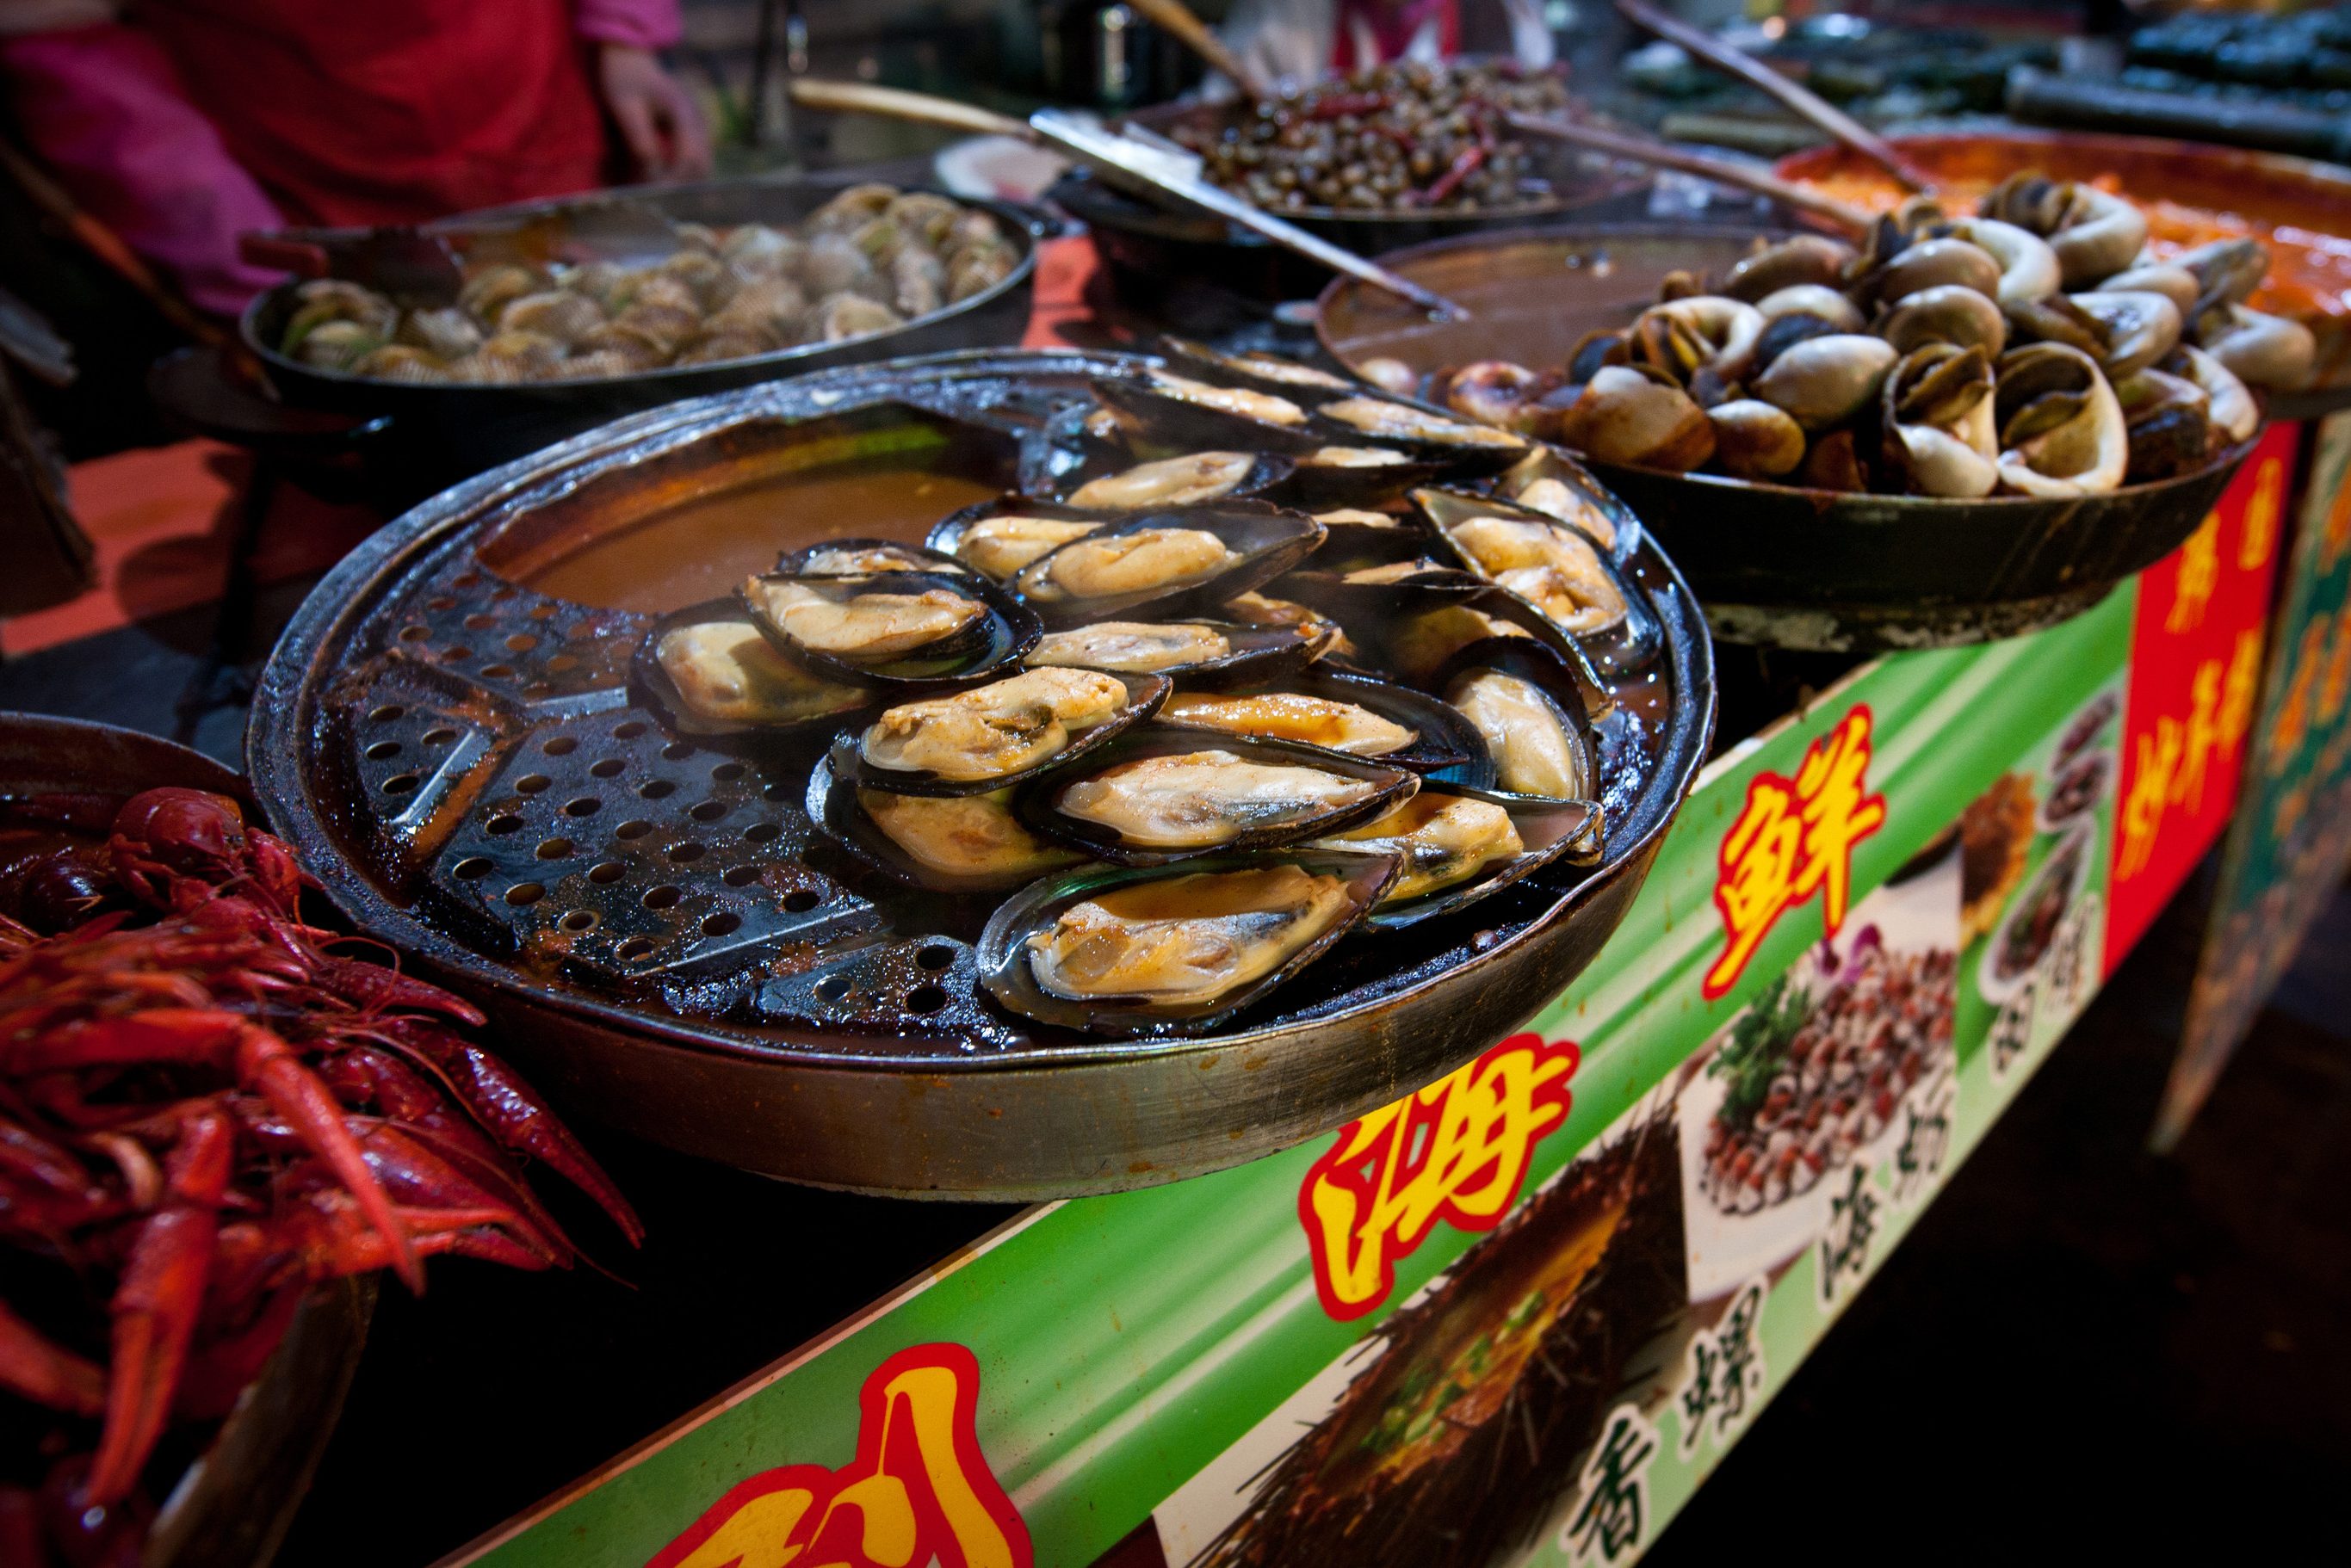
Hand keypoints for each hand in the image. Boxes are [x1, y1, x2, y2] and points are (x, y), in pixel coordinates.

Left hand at [596, 44, 712, 181]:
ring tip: (656, 190)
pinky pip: (697, 159)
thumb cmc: (624, 79)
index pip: (688, 157)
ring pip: (703, 166)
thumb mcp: (624, 107)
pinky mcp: (696, 130)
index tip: (653, 194)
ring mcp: (701, 124)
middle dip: (679, 185)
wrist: (630, 57)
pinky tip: (662, 176)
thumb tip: (652, 173)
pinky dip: (683, 172)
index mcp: (683, 111)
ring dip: (683, 181)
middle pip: (701, 166)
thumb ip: (639, 139)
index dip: (673, 180)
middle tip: (653, 197)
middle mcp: (699, 119)